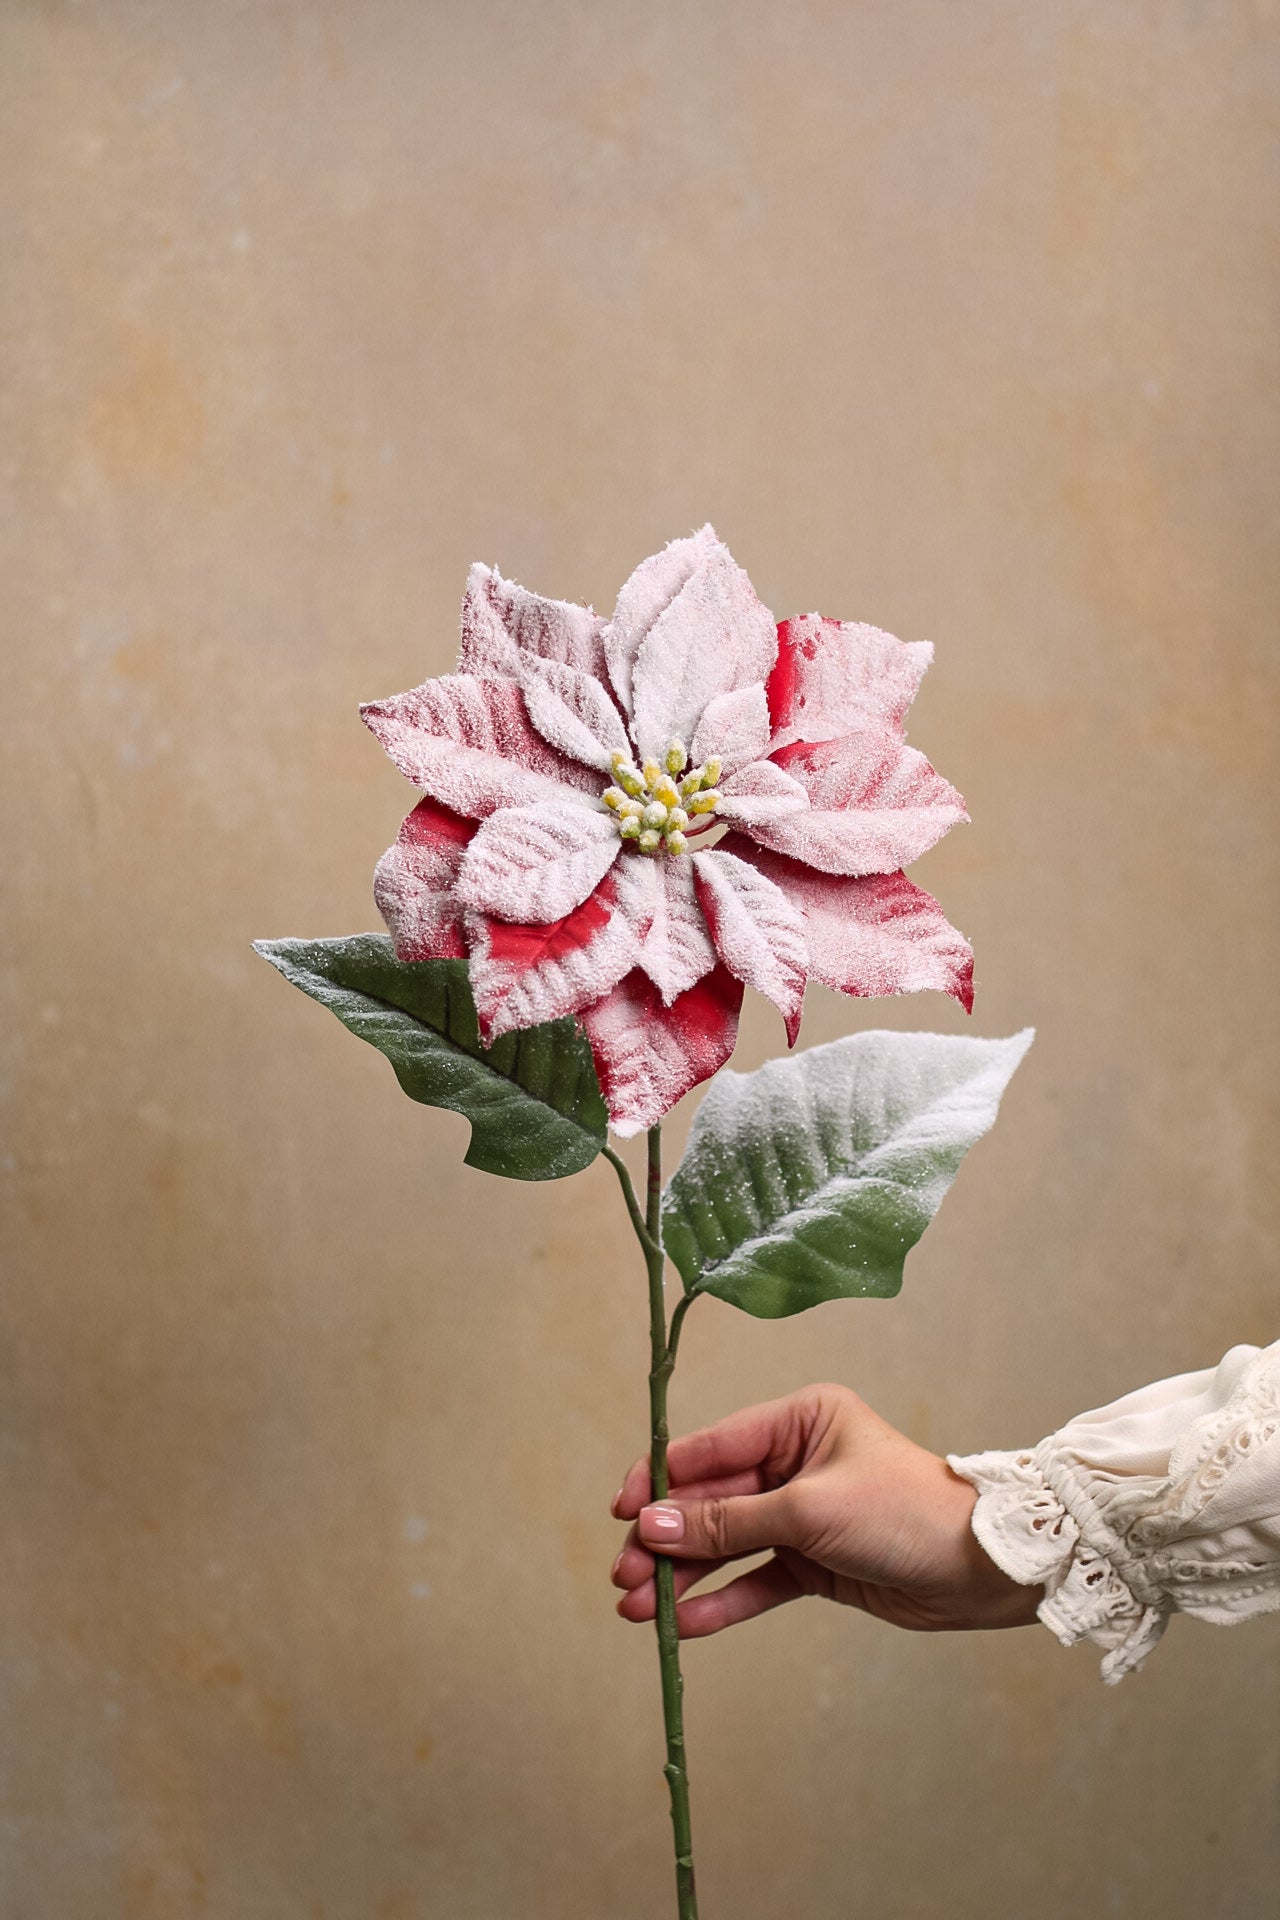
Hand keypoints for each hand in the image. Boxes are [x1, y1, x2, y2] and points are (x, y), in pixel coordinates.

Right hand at [611, 1382, 1041, 1638]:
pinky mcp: (814, 1562)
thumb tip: (652, 1527)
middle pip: (711, 1501)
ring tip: (638, 1609)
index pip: (709, 1447)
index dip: (660, 1480)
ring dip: (684, 1576)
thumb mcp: (808, 1511)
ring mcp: (802, 1514)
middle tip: (623, 1577)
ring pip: (726, 1544)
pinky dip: (722, 1602)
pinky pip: (756, 1580)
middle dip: (666, 1540)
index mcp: (798, 1420)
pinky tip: (685, 1625)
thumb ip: (728, 1522)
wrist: (982, 1568)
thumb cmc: (904, 1512)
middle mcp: (795, 1461)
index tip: (620, 1513)